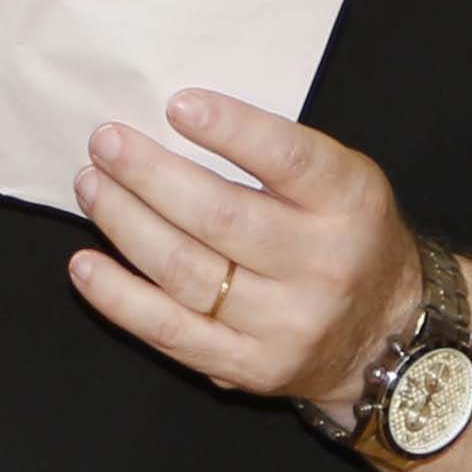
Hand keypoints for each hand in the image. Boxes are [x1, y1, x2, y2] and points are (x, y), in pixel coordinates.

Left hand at [69, 89, 425, 424]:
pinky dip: (120, 298)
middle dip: (150, 176)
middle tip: (105, 142)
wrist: (386, 336)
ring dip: (125, 225)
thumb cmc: (347, 236)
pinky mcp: (251, 367)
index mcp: (351, 204)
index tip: (176, 104)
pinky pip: (172, 333)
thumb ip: (277, 156)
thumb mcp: (343, 182)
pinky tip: (85, 266)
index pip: (289, 160)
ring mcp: (286, 324)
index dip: (232, 129)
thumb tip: (173, 121)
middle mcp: (322, 266)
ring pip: (186, 273)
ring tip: (91, 186)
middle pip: (220, 218)